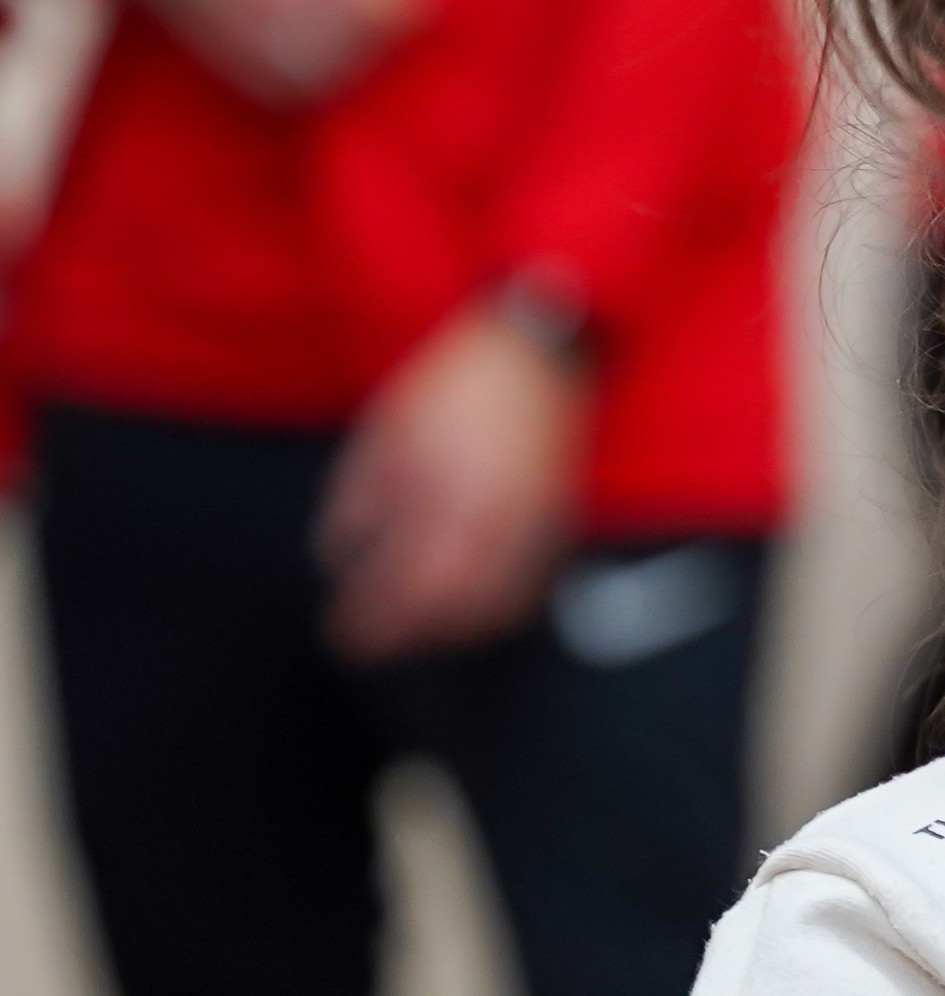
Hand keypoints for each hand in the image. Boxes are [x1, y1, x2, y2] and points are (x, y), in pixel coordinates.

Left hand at [315, 303, 586, 661]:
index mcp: (443, 498)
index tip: (342, 634)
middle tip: (373, 644)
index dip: (370, 618)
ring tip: (422, 634)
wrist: (536, 352)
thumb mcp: (388, 430)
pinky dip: (500, 610)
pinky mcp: (556, 519)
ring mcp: (530, 525)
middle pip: (449, 606)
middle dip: (408, 633)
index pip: (402, 584)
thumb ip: (360, 497)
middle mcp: (491, 523)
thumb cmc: (455, 383)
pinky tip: (476, 610)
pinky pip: (529, 584)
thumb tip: (337, 553)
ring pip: (495, 604)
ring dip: (455, 629)